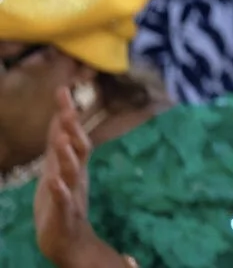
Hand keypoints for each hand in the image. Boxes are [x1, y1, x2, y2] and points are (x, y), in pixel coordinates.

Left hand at [35, 86, 115, 266]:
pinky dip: (61, 190)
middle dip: (74, 131)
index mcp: (73, 164)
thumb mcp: (57, 168)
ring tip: (62, 141)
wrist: (69, 239)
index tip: (61, 90)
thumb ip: (59, 143)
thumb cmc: (61, 200)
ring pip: (73, 172)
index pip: (72, 134)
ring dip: (68, 156)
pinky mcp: (64, 213)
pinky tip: (55, 181)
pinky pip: (64, 201)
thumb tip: (61, 114)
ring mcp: (72, 193)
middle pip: (80, 149)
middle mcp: (76, 175)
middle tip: (69, 111)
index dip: (67, 113)